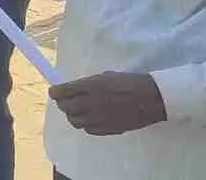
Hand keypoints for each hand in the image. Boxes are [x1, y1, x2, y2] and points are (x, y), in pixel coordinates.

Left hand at [48, 72, 166, 135]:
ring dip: (74, 115)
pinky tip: (92, 118)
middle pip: (65, 108)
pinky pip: (88, 129)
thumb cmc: (130, 82)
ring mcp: (98, 118)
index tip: (54, 91)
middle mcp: (90, 103)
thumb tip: (76, 88)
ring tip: (80, 110)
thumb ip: (89, 83)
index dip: (55, 92)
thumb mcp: (106, 76)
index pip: (62, 92)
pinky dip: (86, 124)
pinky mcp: (106, 129)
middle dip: (63, 103)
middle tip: (66, 100)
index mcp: (90, 86)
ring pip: (74, 121)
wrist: (151, 98)